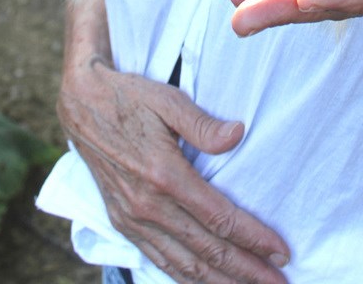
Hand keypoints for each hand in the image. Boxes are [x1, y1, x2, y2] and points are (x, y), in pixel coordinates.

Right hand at [57, 57, 289, 282]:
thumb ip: (203, 124)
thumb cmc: (129, 98)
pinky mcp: (122, 224)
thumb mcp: (168, 100)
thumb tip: (238, 134)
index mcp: (164, 175)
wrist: (81, 105)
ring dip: (220, 283)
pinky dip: (186, 279)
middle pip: (206, 251)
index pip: (218, 219)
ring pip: (183, 266)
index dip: (253, 238)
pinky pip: (159, 261)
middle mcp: (147, 206)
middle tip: (281, 283)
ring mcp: (132, 220)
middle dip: (247, 272)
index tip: (281, 252)